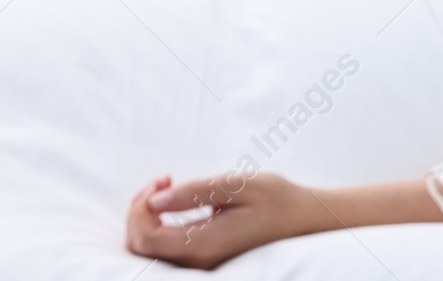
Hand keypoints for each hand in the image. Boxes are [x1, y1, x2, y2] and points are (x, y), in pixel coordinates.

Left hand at [125, 172, 312, 269]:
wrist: (303, 218)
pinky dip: (159, 225)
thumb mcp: (238, 185)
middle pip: (141, 247)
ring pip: (150, 250)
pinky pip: (165, 249)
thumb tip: (154, 201)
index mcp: (204, 243)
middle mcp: (198, 260)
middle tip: (163, 180)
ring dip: (148, 217)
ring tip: (168, 188)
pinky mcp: (204, 258)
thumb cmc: (275, 198)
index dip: (140, 208)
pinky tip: (175, 203)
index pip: (146, 239)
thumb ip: (194, 193)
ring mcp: (201, 262)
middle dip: (140, 210)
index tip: (164, 179)